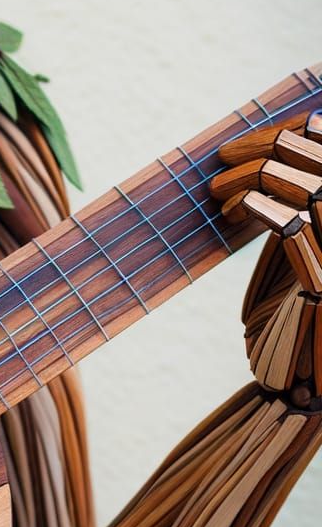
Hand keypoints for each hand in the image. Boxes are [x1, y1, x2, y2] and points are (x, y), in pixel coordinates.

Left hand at [211, 112, 321, 398]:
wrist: (306, 391)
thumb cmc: (302, 320)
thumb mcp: (307, 251)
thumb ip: (306, 207)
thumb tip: (287, 149)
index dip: (304, 136)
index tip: (259, 137)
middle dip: (268, 149)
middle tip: (223, 160)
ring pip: (308, 187)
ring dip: (252, 177)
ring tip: (217, 192)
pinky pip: (291, 225)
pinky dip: (257, 205)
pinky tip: (236, 211)